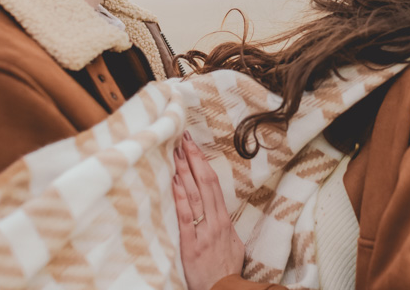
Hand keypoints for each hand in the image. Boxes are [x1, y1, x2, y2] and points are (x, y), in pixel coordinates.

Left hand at [172, 130, 244, 289]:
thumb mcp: (233, 245)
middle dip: (194, 159)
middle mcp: (215, 222)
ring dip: (185, 172)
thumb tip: (220, 214)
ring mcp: (204, 232)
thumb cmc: (226, 271)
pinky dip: (181, 197)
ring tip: (177, 152)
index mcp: (224, 220)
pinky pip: (186, 217)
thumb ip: (225, 227)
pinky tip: (175, 182)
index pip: (213, 184)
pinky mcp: (191, 245)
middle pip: (205, 183)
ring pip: (195, 195)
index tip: (194, 145)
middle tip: (184, 138)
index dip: (203, 163)